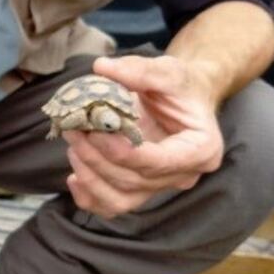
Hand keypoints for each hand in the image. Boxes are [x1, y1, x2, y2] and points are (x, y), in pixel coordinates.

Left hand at [63, 55, 223, 218]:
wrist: (183, 98)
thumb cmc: (181, 86)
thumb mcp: (168, 70)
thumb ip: (139, 70)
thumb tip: (101, 67)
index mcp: (200, 150)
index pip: (158, 162)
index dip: (122, 152)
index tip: (94, 131)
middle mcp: (182, 176)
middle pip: (133, 181)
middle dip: (97, 158)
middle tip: (72, 129)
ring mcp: (159, 187)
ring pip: (120, 200)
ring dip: (89, 176)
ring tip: (73, 143)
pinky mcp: (139, 190)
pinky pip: (111, 206)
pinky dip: (89, 196)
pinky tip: (74, 176)